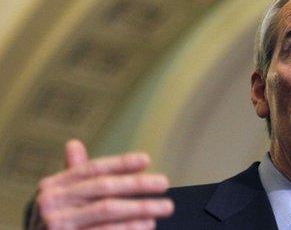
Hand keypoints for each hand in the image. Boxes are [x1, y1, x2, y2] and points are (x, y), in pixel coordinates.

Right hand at [28, 139, 173, 228]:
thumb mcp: (60, 199)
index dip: (120, 163)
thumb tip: (73, 144)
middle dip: (137, 184)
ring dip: (139, 207)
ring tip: (163, 206)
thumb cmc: (57, 225)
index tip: (146, 160)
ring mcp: (57, 224)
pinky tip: (147, 225)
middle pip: (103, 187)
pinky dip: (128, 229)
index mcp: (52, 186)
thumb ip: (73, 175)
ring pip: (107, 209)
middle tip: (164, 182)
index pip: (92, 169)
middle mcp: (51, 203)